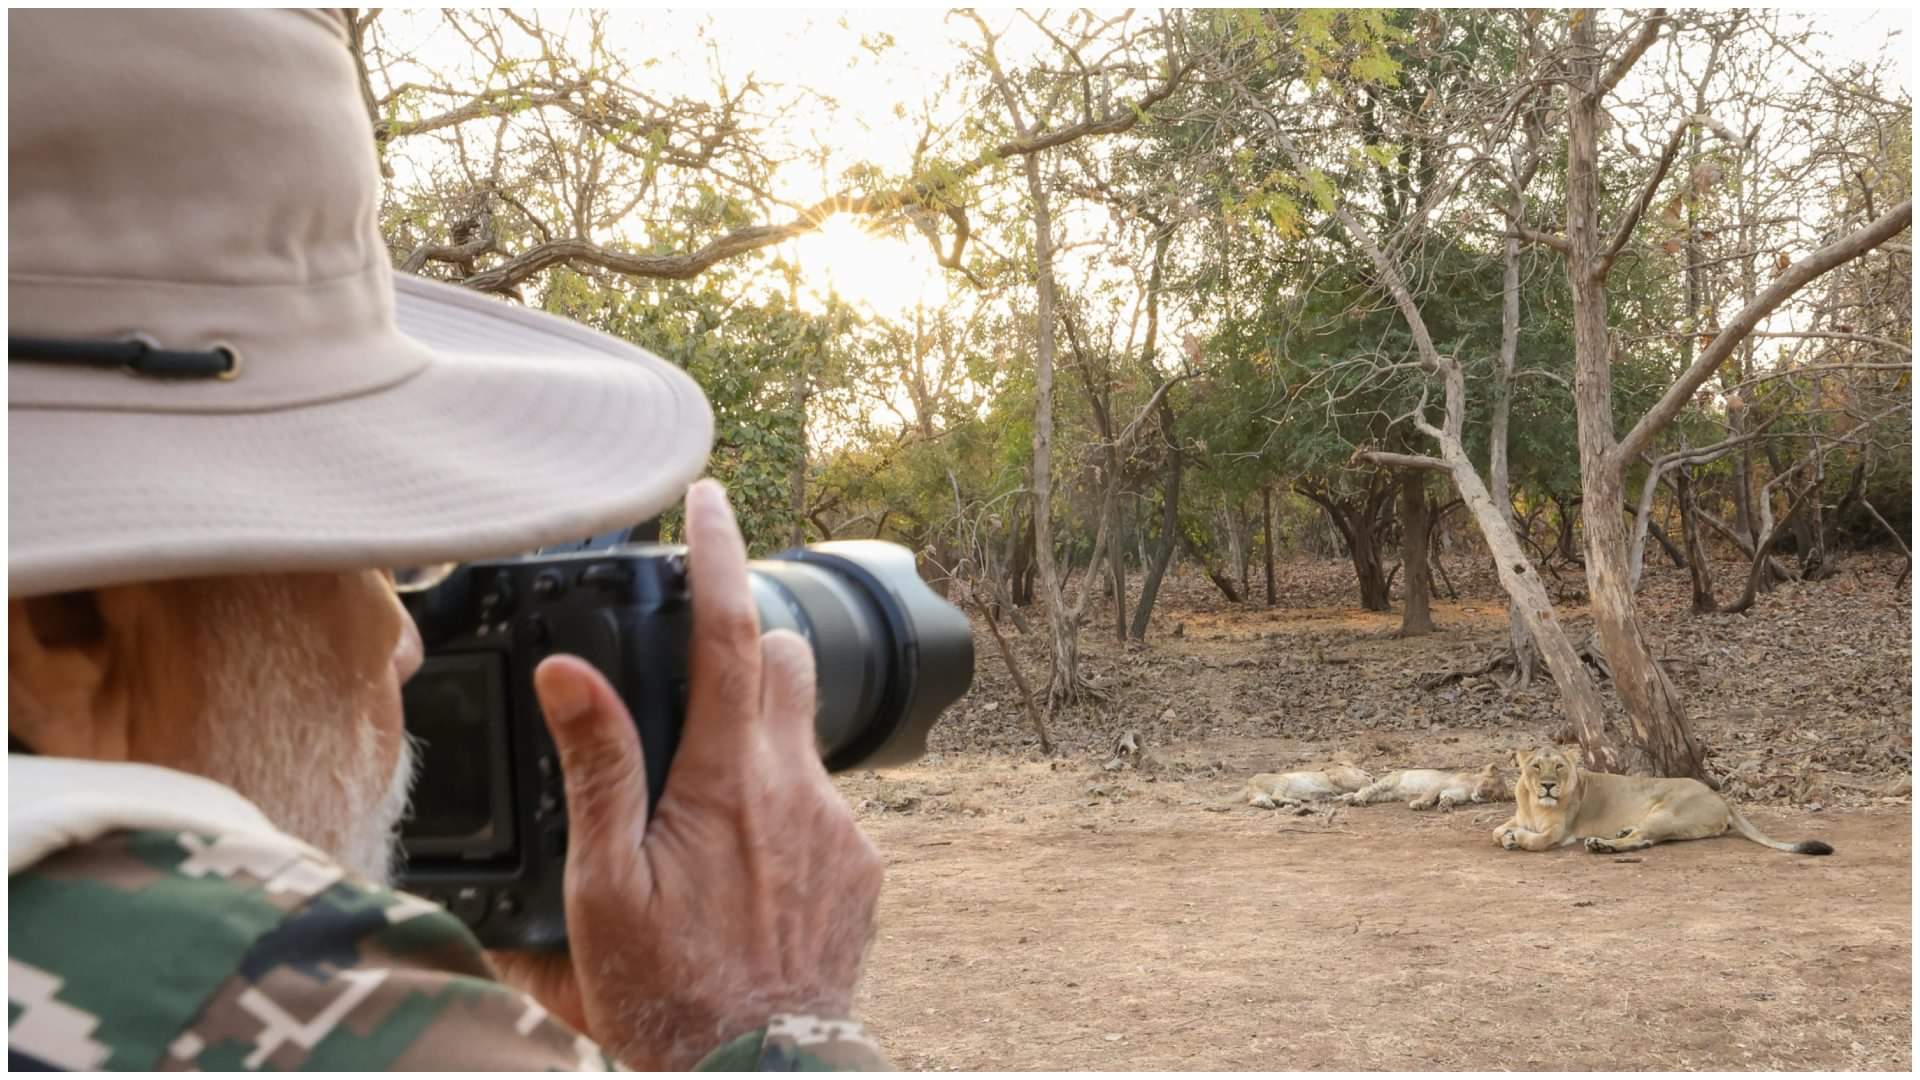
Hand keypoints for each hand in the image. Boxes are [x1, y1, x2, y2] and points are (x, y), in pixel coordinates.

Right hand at [491, 479, 883, 1069]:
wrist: (758, 1074)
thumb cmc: (666, 994)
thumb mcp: (600, 889)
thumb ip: (595, 770)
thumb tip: (569, 671)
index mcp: (728, 781)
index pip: (730, 632)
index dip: (718, 554)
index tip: (708, 496)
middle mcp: (800, 788)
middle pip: (785, 662)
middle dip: (745, 645)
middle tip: (690, 684)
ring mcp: (841, 827)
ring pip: (803, 734)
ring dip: (758, 739)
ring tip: (701, 807)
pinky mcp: (864, 866)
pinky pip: (824, 800)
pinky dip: (784, 804)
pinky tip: (742, 867)